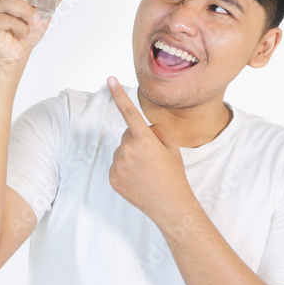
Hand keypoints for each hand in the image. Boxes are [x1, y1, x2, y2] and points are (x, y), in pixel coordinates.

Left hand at [106, 76, 194, 224]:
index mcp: (144, 139)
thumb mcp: (172, 147)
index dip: (119, 94)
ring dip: (131, 155)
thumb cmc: (173, 174)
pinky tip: (138, 179)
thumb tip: (142, 128)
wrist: (170, 205)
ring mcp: (118, 165)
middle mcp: (128, 150)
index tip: (110, 79)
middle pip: (128, 135)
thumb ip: (156, 130)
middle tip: (153, 159)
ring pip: (121, 150)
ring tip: (146, 171)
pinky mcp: (112, 178)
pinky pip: (117, 164)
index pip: (129, 111)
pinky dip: (125, 168)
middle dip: (138, 140)